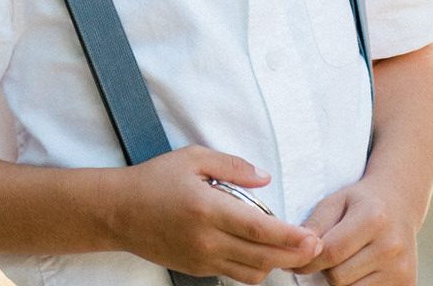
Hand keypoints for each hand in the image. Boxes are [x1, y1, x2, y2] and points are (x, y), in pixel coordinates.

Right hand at [99, 147, 321, 283]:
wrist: (118, 212)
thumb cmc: (155, 179)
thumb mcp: (192, 158)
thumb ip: (232, 165)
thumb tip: (265, 178)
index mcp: (207, 209)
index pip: (259, 230)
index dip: (290, 238)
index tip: (312, 237)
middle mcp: (207, 240)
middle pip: (262, 257)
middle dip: (294, 255)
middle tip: (314, 246)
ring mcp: (202, 259)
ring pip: (251, 272)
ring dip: (275, 264)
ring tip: (291, 250)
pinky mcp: (197, 269)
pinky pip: (234, 275)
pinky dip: (254, 267)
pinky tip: (261, 253)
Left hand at [303, 178, 420, 285]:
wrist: (400, 205)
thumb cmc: (361, 203)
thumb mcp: (335, 202)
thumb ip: (315, 225)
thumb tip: (298, 253)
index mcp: (373, 219)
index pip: (330, 252)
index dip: (307, 260)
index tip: (299, 260)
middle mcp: (392, 246)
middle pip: (338, 277)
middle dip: (326, 269)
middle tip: (330, 254)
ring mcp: (402, 268)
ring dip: (341, 280)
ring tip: (347, 260)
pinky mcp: (407, 284)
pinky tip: (360, 269)